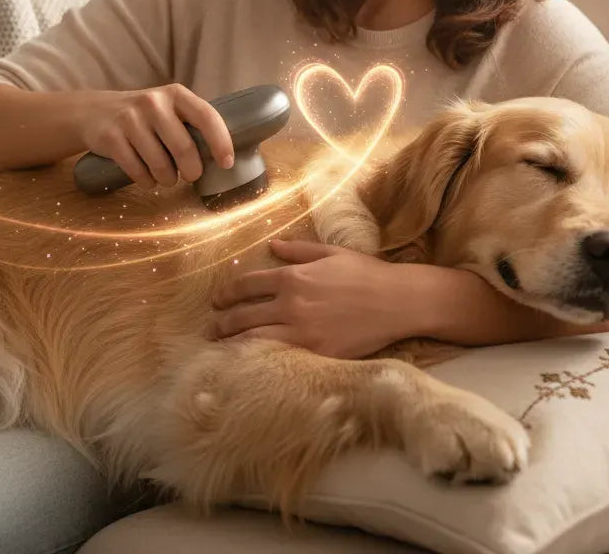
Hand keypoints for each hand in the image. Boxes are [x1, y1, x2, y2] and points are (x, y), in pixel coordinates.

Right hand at [79, 84, 233, 188]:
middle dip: (192, 171)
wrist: (93, 112)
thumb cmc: (143, 116)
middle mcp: (153, 102)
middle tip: (191, 176)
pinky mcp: (111, 138)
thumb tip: (222, 156)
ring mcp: (130, 119)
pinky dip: (147, 181)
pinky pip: (138, 172)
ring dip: (167, 179)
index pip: (206, 116)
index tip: (226, 163)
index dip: (221, 142)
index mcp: (175, 94)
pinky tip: (147, 178)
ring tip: (166, 177)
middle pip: (184, 148)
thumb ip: (191, 123)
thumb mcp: (168, 108)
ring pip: (160, 165)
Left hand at [207, 238, 406, 358]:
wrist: (396, 301)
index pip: (247, 285)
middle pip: (244, 316)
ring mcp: (303, 332)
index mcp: (293, 278)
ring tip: (221, 348)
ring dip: (234, 344)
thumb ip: (297, 251)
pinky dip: (262, 360)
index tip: (217, 299)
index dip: (227, 292)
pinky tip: (251, 363)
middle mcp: (292, 305)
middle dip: (223, 322)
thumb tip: (272, 246)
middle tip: (212, 328)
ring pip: (255, 340)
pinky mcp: (317, 355)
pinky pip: (280, 358)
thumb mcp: (330, 253)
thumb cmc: (365, 273)